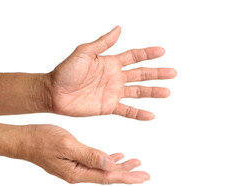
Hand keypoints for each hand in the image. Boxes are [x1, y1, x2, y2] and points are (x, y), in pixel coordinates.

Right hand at [19, 124, 149, 183]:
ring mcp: (76, 168)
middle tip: (146, 174)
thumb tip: (110, 165)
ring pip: (104, 169)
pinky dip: (108, 160)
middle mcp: (78, 173)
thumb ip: (89, 155)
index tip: (143, 177)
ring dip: (120, 167)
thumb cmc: (42, 140)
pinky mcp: (74, 161)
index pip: (108, 177)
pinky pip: (96, 163)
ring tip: (136, 163)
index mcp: (77, 172)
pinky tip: (116, 157)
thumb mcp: (67, 145)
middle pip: (108, 176)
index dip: (127, 176)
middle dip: (128, 174)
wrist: (23, 140)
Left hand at [49, 26, 176, 119]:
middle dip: (157, 73)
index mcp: (110, 63)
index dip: (147, 53)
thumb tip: (118, 29)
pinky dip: (139, 113)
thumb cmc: (65, 71)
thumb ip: (103, 43)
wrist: (54, 92)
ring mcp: (113, 93)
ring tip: (167, 92)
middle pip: (141, 74)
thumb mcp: (84, 52)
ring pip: (138, 92)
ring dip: (153, 92)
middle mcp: (115, 77)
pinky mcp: (109, 107)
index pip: (134, 57)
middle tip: (172, 73)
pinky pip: (127, 110)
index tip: (162, 51)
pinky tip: (151, 115)